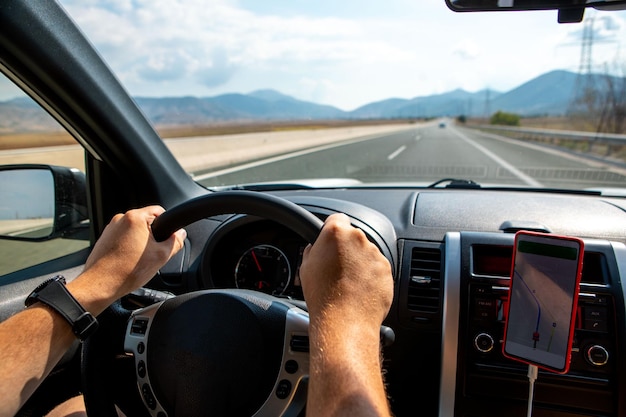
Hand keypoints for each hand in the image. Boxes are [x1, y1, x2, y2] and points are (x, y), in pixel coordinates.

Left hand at [69, 206, 185, 312]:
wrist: (100, 285)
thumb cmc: (126, 271)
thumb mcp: (161, 256)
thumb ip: (175, 242)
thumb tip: (180, 234)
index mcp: (134, 218)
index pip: (159, 211)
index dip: (167, 225)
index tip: (167, 238)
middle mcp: (120, 219)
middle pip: (146, 222)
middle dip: (153, 236)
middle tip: (153, 253)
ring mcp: (110, 229)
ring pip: (134, 232)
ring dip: (140, 243)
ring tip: (138, 260)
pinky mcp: (104, 239)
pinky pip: (123, 239)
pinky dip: (128, 248)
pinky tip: (129, 262)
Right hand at [299, 213, 392, 327]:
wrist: (344, 321)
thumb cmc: (323, 296)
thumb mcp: (306, 268)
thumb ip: (313, 250)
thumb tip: (316, 248)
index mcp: (336, 233)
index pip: (337, 218)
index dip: (332, 229)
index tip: (331, 239)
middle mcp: (358, 239)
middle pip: (353, 237)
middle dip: (347, 248)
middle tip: (337, 267)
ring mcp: (375, 254)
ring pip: (366, 253)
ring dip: (360, 262)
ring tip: (348, 283)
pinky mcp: (386, 270)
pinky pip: (377, 268)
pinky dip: (371, 276)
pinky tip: (359, 289)